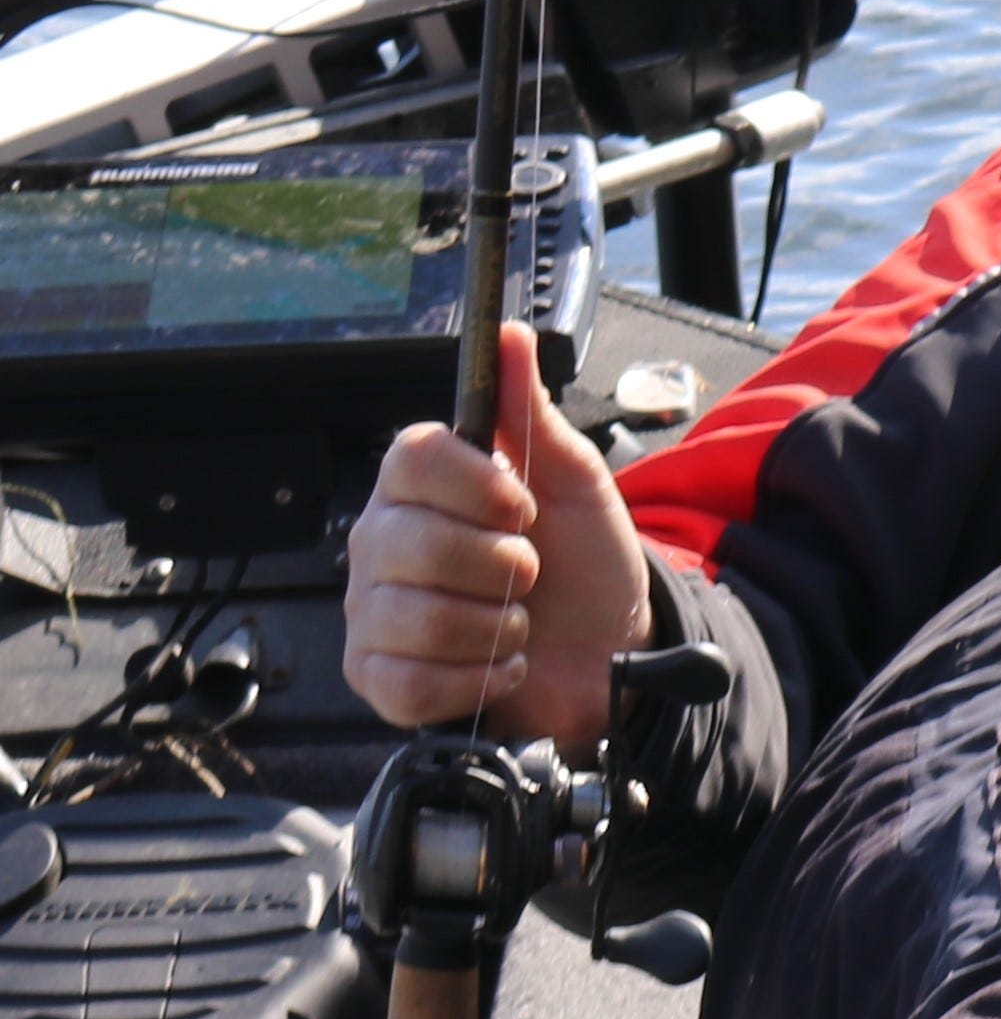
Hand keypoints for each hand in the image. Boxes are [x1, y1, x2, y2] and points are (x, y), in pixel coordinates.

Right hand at [340, 323, 648, 756]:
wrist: (610, 652)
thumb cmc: (584, 565)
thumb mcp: (575, 482)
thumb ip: (532, 414)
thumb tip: (510, 336)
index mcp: (420, 486)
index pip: (411, 458)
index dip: (476, 486)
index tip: (522, 507)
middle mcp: (382, 542)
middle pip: (415, 543)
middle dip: (501, 567)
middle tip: (529, 573)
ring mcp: (372, 611)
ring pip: (415, 618)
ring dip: (495, 628)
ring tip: (517, 622)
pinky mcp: (377, 676)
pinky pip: (406, 682)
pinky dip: (474, 680)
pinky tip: (499, 666)